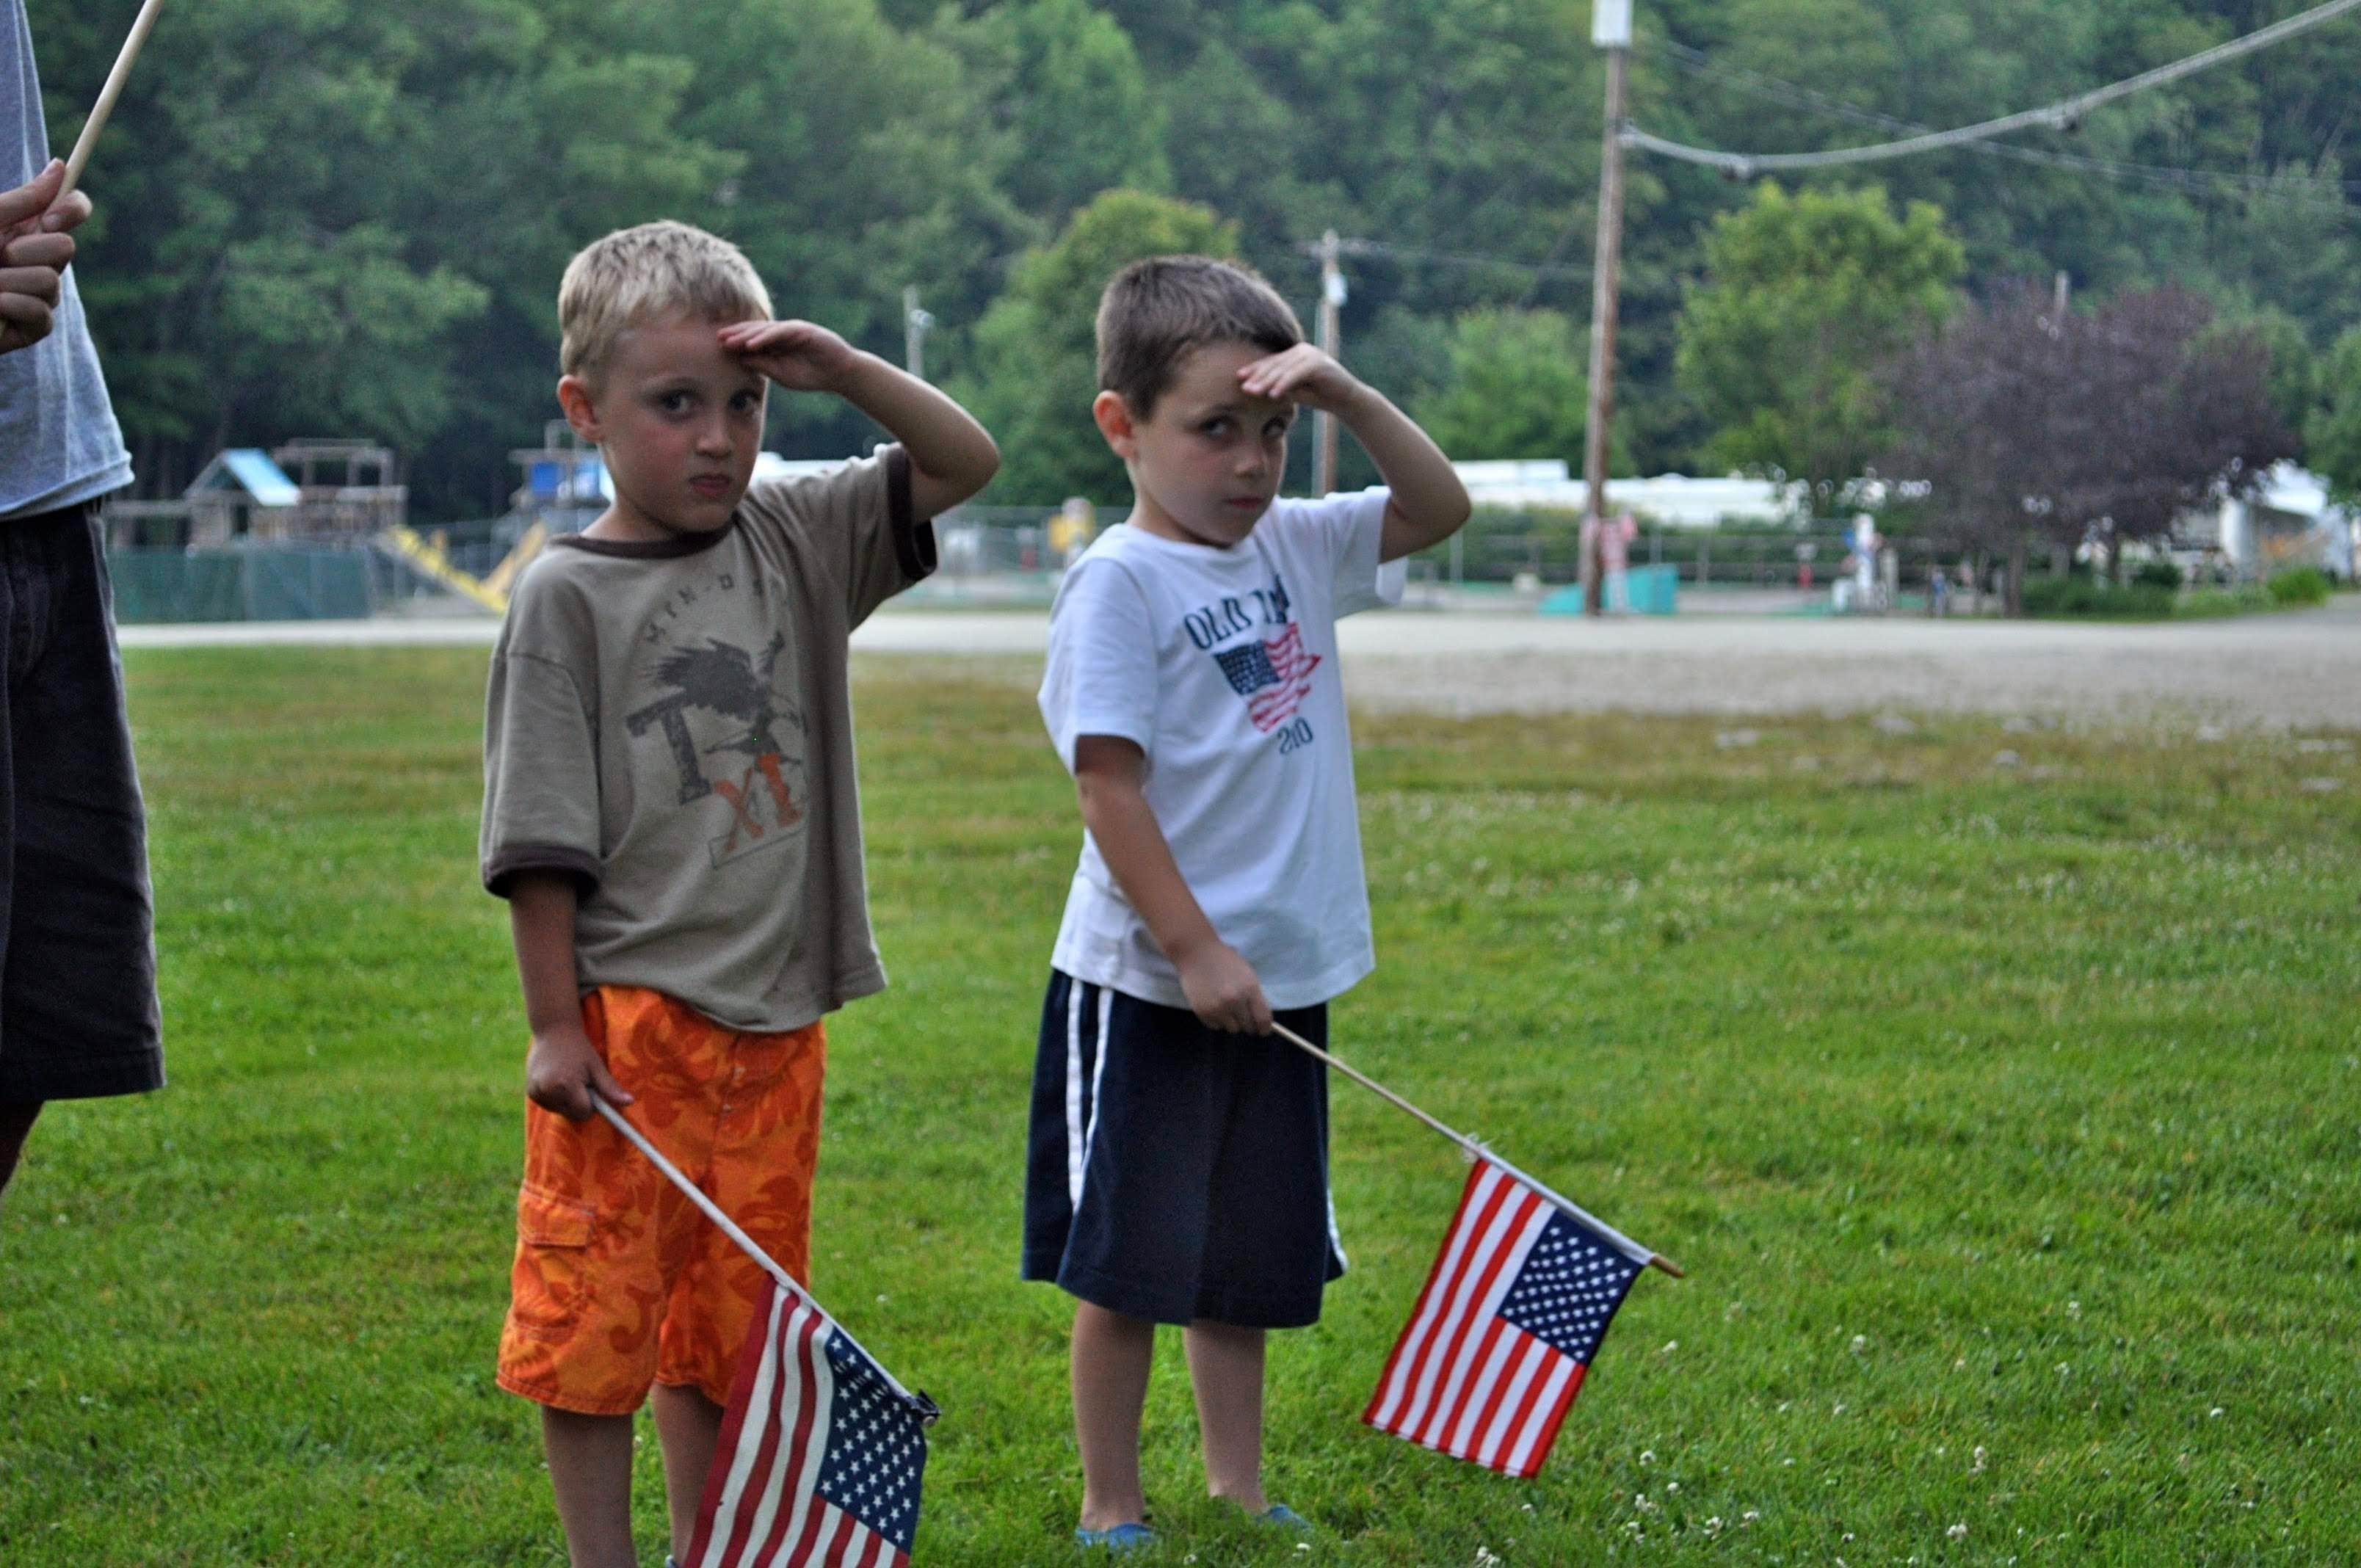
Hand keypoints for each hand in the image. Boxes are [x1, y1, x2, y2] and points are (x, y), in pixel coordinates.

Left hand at [0, 162, 87, 356]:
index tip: (50, 218)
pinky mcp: (34, 327)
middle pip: (66, 247)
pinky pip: (40, 312)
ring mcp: (39, 293)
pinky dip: (9, 305)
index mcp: (25, 229)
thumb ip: (23, 200)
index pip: (71, 210)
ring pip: (51, 281)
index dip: (72, 210)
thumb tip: (60, 166)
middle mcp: (37, 259)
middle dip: (25, 251)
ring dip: (8, 281)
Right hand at [525, 1022, 633, 1121]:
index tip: (593, 1091)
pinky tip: (556, 1081)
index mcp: (566, 1084)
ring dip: (567, 1102)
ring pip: (560, 1111)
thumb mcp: (596, 1066)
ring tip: (568, 1079)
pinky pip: (549, 1105)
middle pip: (571, 1114)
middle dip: (579, 1104)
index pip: (583, 1112)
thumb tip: (630, 1102)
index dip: (592, 1105)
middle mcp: (548, 1090)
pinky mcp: (530, 1092)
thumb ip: (610, 1088)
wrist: (553, 1030)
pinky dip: (556, 1099)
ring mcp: (536, 1091)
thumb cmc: (578, 1048)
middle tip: (580, 1082)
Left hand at [717, 318, 863, 393]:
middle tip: (717, 338)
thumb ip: (763, 365)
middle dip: (736, 334)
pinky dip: (764, 337)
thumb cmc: (812, 375)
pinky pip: (780, 332)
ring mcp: (792, 330)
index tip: (718, 346)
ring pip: (764, 329)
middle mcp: (782, 333)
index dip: (736, 341)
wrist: (839, 374)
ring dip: (746, 335)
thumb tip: (740, 359)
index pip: (752, 339)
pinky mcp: (802, 330)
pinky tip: (751, 344)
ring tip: (730, 341)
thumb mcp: (782, 374)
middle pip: (754, 331)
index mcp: (776, 344)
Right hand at [1176, 941, 1273, 1034]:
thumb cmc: (1224, 959)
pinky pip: (1215, 1026)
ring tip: (1225, 1007)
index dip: (1265, 1028)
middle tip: (1243, 1016)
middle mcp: (1235, 1001)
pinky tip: (1213, 1006)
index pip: (1262, 1019)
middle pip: (1248, 1027)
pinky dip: (1217, 1020)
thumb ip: (1254, 995)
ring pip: (1232, 1028)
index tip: (1263, 1031)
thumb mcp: (1247, 974)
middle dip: (1247, 1024)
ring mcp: (1218, 1008)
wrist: (1196, 952)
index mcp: (1250, 989)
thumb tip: (1259, 1017)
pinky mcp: (1203, 1012)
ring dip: (1231, 1021)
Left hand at [1236, 343, 1365, 415]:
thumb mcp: (1294, 389)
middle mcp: (1302, 350)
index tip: (1239, 378)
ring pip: (1283, 369)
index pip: (1271, 361)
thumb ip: (1278, 384)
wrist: (1346, 400)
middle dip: (1258, 376)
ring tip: (1253, 392)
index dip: (1255, 369)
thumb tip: (1253, 387)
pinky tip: (1273, 394)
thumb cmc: (1319, 395)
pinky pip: (1296, 374)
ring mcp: (1311, 355)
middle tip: (1243, 388)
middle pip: (1275, 364)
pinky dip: (1284, 384)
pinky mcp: (1318, 364)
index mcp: (1295, 354)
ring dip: (1267, 381)